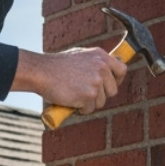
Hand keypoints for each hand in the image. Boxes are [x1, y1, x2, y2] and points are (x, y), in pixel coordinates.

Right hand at [11, 47, 125, 113]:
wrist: (41, 71)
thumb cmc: (57, 66)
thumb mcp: (81, 56)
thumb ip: (95, 63)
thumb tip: (109, 71)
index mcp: (101, 56)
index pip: (122, 70)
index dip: (117, 80)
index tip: (109, 86)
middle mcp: (101, 67)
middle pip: (113, 90)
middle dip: (101, 95)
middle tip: (86, 93)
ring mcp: (96, 81)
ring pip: (102, 102)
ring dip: (89, 103)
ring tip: (74, 94)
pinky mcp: (89, 95)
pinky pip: (90, 109)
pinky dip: (81, 109)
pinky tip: (71, 100)